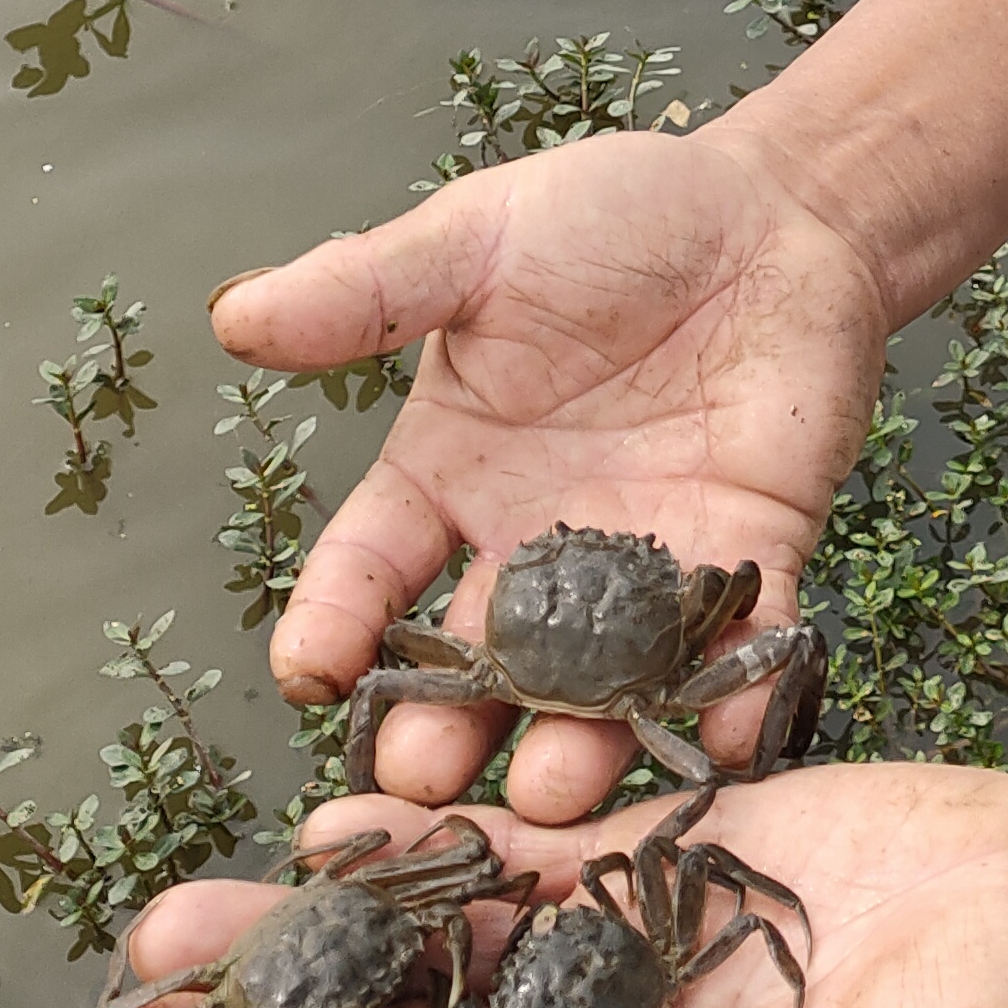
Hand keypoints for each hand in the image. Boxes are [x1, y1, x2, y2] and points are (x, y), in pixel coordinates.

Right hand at [212, 121, 892, 818]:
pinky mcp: (747, 566)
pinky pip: (735, 651)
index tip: (306, 674)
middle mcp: (532, 547)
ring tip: (557, 795)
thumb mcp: (478, 242)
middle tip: (420, 786)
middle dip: (441, 729)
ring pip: (593, 685)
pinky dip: (731, 697)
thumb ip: (366, 290)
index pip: (371, 569)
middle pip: (471, 663)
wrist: (773, 213)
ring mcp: (639, 569)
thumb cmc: (616, 216)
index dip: (335, 622)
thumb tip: (234, 315)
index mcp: (450, 475)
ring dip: (576, 745)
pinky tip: (723, 738)